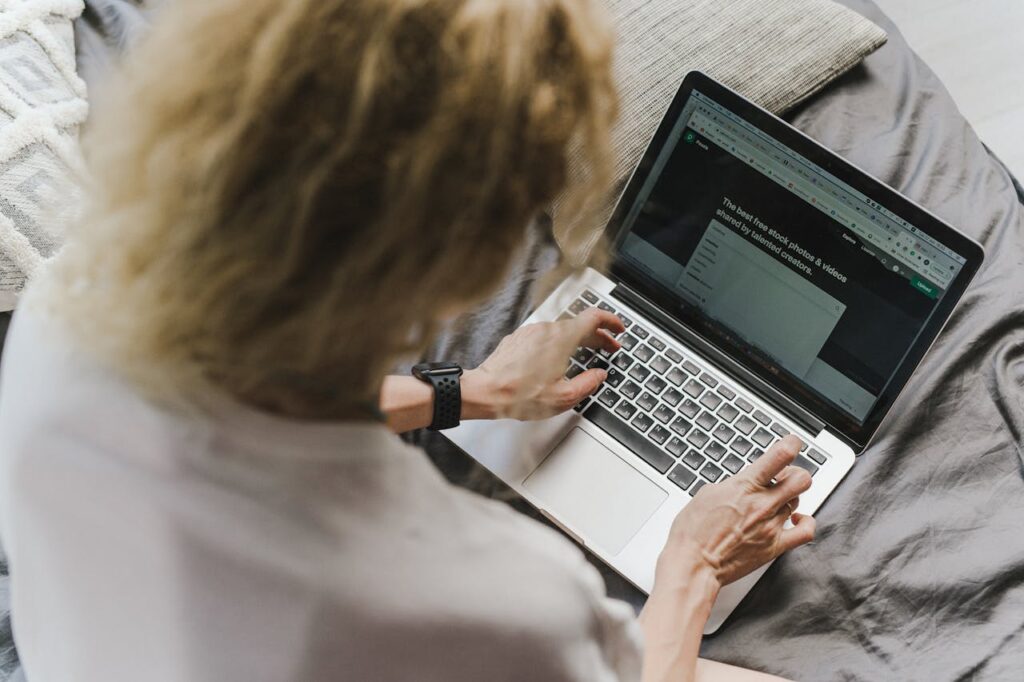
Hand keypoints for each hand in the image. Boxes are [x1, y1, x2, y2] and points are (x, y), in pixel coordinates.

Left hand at [463, 308, 624, 420]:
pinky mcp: (519, 338)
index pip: (594, 317)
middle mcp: (546, 329)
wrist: (485, 392)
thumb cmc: (519, 395)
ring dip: (577, 339)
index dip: (611, 321)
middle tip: (608, 348)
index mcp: (562, 338)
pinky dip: (558, 343)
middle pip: (579, 324)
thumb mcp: (564, 397)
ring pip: (561, 330)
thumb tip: (599, 375)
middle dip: (598, 336)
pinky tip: (558, 359)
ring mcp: (531, 331)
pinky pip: (545, 336)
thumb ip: (588, 383)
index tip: (618, 329)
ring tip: (584, 355)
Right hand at [657, 435, 815, 588]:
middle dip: (793, 473)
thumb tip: (744, 481)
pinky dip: (805, 522)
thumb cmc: (693, 532)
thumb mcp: (706, 494)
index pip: (780, 456)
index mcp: (744, 487)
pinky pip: (805, 531)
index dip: (792, 445)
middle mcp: (763, 504)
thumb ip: (732, 484)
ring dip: (789, 496)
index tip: (792, 443)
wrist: (694, 564)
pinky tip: (796, 518)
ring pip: (798, 500)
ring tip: (775, 499)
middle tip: (782, 476)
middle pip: (801, 479)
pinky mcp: (774, 546)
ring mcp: (771, 526)